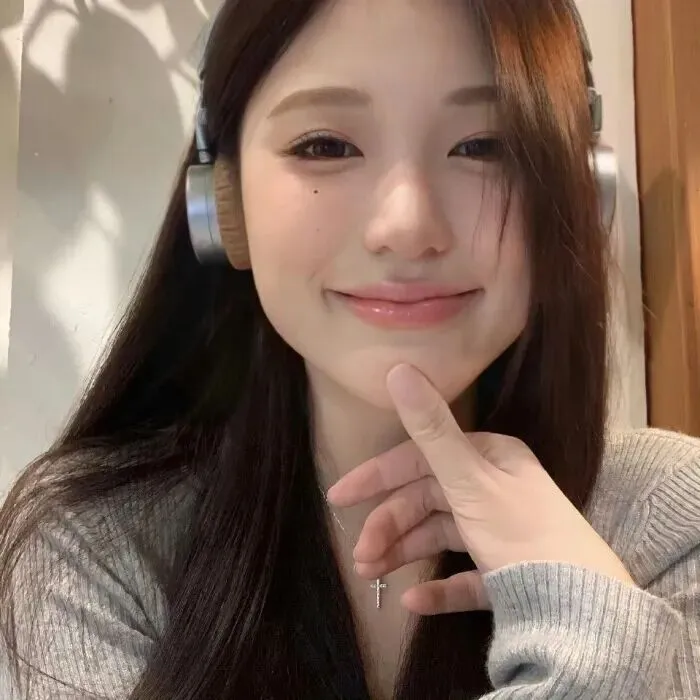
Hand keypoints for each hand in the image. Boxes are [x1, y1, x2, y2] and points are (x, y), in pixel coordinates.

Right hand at [326, 364, 635, 615]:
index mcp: (487, 459)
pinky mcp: (506, 572)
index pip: (418, 460)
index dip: (376, 476)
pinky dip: (438, 587)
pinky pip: (463, 576)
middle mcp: (492, 489)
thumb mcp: (469, 478)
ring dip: (403, 554)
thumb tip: (398, 368)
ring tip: (373, 578)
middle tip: (360, 558)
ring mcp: (499, 532)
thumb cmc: (520, 531)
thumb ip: (430, 427)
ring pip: (438, 537)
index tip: (338, 497)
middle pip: (425, 502)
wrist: (580, 607)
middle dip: (388, 527)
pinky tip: (413, 601)